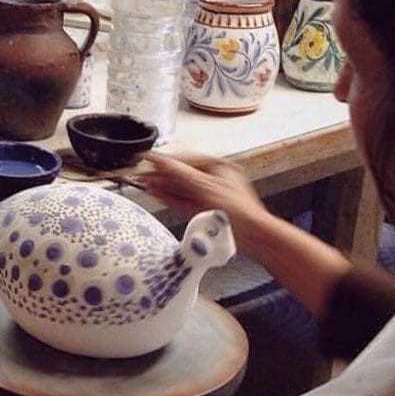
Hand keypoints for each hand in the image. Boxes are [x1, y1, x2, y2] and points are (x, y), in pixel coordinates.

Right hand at [139, 152, 271, 250]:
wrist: (252, 236)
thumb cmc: (240, 211)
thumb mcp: (206, 188)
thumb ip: (181, 174)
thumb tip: (162, 161)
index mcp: (218, 166)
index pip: (186, 159)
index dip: (166, 160)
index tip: (148, 159)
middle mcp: (212, 178)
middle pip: (181, 174)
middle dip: (161, 174)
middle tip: (141, 173)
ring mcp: (207, 194)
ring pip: (180, 188)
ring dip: (163, 185)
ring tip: (145, 183)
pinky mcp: (203, 209)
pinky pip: (182, 200)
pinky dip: (169, 197)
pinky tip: (157, 193)